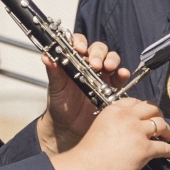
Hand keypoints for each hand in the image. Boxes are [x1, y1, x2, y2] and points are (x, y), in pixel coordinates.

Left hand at [37, 34, 129, 152]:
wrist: (69, 128)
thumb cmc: (60, 104)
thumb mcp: (56, 87)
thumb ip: (53, 71)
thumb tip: (46, 56)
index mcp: (74, 61)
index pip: (79, 43)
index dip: (81, 42)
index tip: (80, 49)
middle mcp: (90, 65)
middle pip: (98, 49)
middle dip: (98, 53)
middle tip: (95, 64)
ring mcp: (102, 75)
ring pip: (111, 59)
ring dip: (111, 60)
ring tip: (108, 67)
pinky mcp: (112, 87)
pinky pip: (120, 77)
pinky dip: (123, 73)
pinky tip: (122, 74)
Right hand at [49, 99, 169, 169]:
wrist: (86, 168)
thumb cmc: (89, 153)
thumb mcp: (100, 127)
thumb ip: (115, 123)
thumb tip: (129, 130)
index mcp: (114, 110)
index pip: (135, 102)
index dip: (144, 108)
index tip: (147, 114)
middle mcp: (127, 117)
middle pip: (151, 109)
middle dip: (159, 116)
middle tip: (160, 124)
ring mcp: (137, 132)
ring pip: (161, 125)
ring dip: (167, 131)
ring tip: (167, 137)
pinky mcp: (144, 149)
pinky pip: (165, 147)